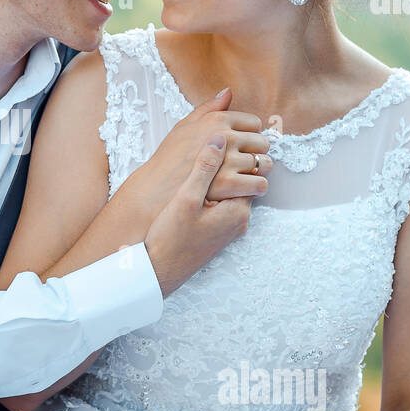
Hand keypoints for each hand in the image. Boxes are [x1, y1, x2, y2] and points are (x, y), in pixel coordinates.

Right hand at [121, 88, 272, 216]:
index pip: (254, 123)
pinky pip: (260, 183)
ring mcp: (227, 160)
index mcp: (216, 120)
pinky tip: (247, 189)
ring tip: (247, 176)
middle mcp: (224, 136)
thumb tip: (228, 92)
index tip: (240, 147)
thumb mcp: (184, 126)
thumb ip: (208, 108)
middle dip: (256, 153)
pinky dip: (257, 187)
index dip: (249, 136)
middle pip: (262, 142)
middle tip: (243, 163)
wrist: (156, 190)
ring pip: (264, 163)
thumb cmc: (169, 159)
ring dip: (259, 171)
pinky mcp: (228, 183)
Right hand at [143, 132, 253, 296]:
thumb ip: (205, 167)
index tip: (220, 143)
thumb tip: (220, 138)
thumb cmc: (170, 238)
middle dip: (229, 166)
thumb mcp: (186, 197)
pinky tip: (192, 192)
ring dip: (219, 181)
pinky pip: (221, 207)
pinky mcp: (216, 235)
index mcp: (238, 211)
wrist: (158, 272)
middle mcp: (239, 222)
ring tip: (196, 170)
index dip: (237, 155)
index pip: (251, 172)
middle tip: (205, 153)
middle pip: (243, 182)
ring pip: (231, 194)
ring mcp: (228, 230)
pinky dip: (212, 195)